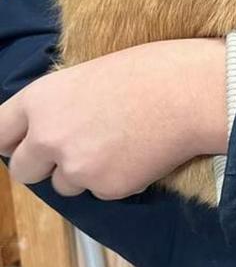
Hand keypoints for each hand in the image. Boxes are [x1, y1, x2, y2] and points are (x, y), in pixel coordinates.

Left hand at [0, 38, 226, 199]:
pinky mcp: (106, 189)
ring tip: (118, 146)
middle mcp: (48, 137)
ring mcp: (77, 167)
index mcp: (39, 100)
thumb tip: (46, 131)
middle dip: (44, 166)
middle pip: (24, 171)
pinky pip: (102, 193)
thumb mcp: (85, 76)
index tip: (24, 145)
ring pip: (65, 186)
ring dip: (84, 174)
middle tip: (73, 153)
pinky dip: (117, 180)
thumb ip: (57, 106)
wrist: (188, 94)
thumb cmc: (146, 73)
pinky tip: (139, 155)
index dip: (13, 142)